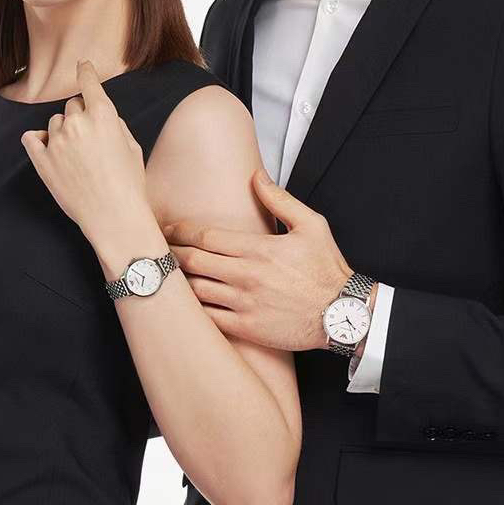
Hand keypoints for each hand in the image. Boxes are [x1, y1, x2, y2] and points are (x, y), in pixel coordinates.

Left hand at [20, 60, 153, 253]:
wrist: (114, 217)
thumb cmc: (130, 185)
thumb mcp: (132, 148)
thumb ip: (114, 124)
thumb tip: (101, 116)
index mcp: (104, 116)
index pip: (89, 82)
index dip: (86, 71)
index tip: (82, 65)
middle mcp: (78, 123)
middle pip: (72, 105)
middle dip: (80, 116)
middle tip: (91, 140)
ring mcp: (57, 142)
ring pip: (54, 123)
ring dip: (63, 132)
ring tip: (77, 157)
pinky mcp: (42, 161)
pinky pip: (32, 139)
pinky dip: (39, 141)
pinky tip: (48, 149)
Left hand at [164, 167, 372, 352]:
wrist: (343, 314)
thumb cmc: (326, 270)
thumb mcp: (312, 225)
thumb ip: (279, 199)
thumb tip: (256, 176)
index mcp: (259, 248)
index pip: (205, 236)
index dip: (181, 230)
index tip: (169, 229)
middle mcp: (247, 276)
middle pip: (192, 261)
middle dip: (170, 253)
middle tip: (160, 250)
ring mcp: (244, 304)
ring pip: (195, 290)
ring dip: (178, 281)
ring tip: (167, 275)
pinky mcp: (246, 328)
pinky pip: (207, 318)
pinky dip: (192, 310)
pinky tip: (185, 303)